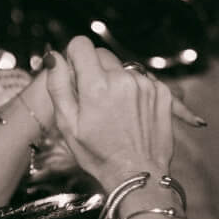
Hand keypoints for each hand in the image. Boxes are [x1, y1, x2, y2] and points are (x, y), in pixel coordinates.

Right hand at [44, 38, 175, 190]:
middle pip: (103, 55)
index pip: (81, 44)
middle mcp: (124, 80)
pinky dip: (135, 89)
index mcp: (97, 85)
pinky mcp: (163, 93)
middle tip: (94, 99)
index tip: (76, 75)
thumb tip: (55, 56)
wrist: (138, 175)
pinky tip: (131, 112)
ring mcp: (147, 85)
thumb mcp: (67, 123)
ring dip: (116, 80)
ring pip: (123, 67)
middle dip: (94, 70)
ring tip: (115, 110)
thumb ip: (59, 85)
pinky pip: (143, 79)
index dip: (75, 57)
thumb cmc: (99, 154)